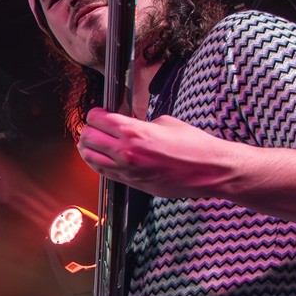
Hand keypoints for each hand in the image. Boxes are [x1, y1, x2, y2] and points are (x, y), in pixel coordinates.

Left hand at [77, 108, 236, 198]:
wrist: (207, 171)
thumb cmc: (193, 146)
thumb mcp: (165, 122)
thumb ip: (141, 122)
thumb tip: (128, 123)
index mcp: (134, 132)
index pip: (97, 120)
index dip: (95, 114)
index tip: (98, 113)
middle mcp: (125, 152)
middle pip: (88, 138)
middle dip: (88, 129)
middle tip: (93, 126)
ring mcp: (126, 170)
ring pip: (90, 157)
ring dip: (88, 147)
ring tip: (92, 141)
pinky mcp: (130, 183)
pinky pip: (103, 172)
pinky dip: (98, 162)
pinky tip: (101, 156)